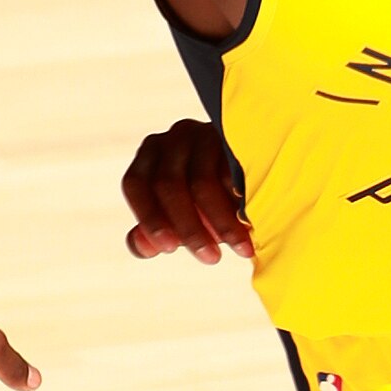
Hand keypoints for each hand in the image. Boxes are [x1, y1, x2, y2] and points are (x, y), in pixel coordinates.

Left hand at [122, 117, 251, 262]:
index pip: (135, 183)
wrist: (255, 175)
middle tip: (212, 258)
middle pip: (168, 183)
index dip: (150, 218)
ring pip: (201, 181)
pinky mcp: (237, 135)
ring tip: (241, 249)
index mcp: (151, 154)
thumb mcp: (179, 220)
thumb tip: (140, 244)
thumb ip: (153, 235)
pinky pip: (234, 172)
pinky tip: (253, 223)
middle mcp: (175, 137)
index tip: (170, 248)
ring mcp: (206, 133)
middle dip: (189, 227)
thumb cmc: (208, 202)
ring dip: (221, 221)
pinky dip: (241, 203)